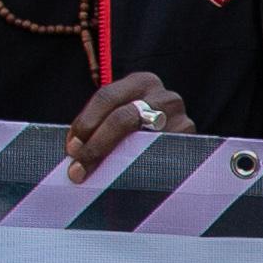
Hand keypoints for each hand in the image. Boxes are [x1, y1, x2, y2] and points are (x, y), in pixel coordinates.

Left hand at [64, 69, 192, 176]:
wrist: (177, 144)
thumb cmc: (139, 130)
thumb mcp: (121, 115)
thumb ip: (101, 125)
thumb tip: (73, 150)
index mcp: (142, 82)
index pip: (106, 97)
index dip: (85, 123)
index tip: (71, 148)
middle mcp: (165, 97)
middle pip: (123, 118)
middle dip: (96, 145)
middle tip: (77, 168)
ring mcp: (182, 120)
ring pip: (141, 141)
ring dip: (114, 161)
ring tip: (96, 177)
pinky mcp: (191, 145)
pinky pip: (159, 159)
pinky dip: (137, 170)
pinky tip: (123, 180)